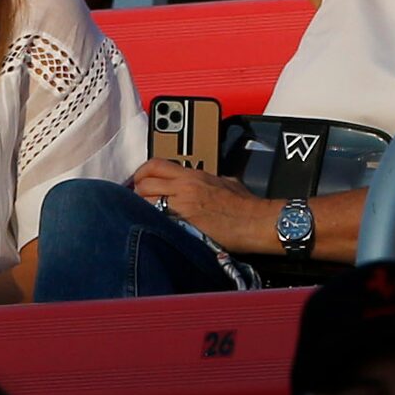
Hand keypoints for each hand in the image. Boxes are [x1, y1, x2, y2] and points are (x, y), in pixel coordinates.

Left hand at [128, 157, 262, 250]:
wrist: (257, 222)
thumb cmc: (247, 206)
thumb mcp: (227, 182)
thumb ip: (209, 180)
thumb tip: (204, 183)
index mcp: (192, 175)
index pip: (155, 165)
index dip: (141, 173)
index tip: (139, 180)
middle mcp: (184, 187)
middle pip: (144, 184)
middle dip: (137, 193)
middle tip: (140, 201)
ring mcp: (182, 207)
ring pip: (145, 202)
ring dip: (142, 209)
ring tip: (147, 216)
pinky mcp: (184, 226)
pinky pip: (157, 221)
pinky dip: (152, 224)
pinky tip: (156, 229)